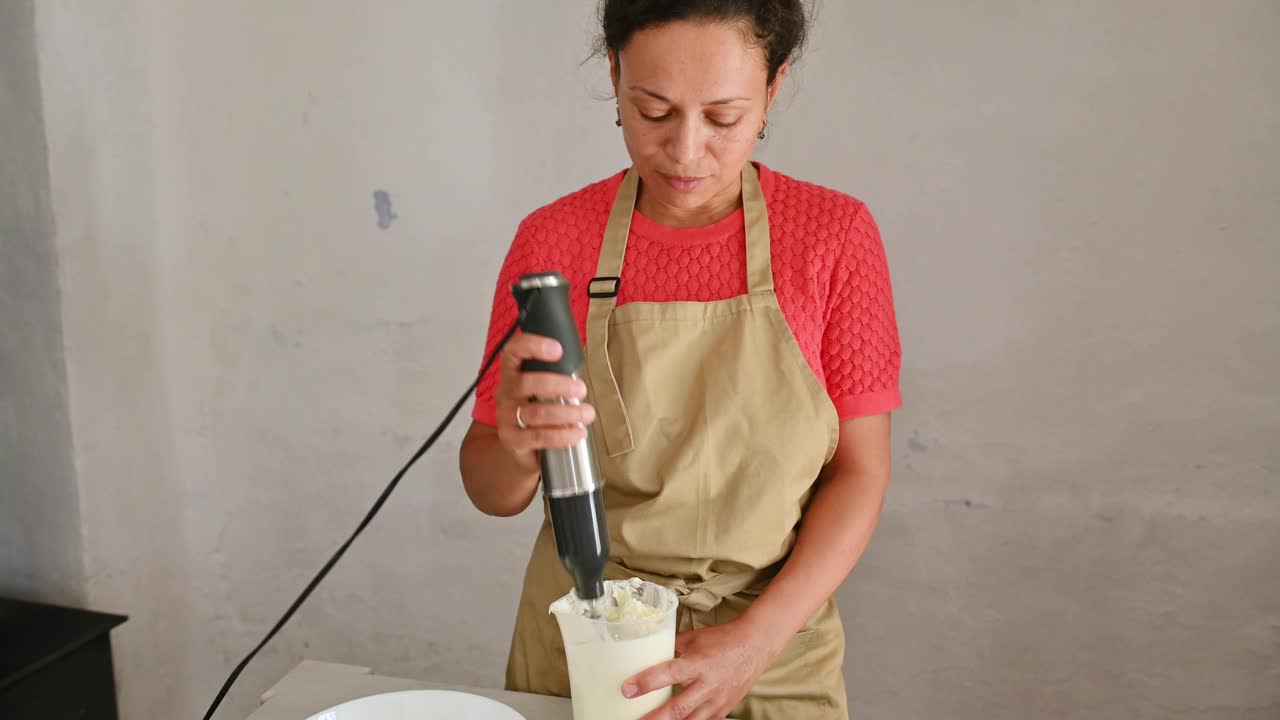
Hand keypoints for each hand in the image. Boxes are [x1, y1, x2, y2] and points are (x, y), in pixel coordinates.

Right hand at [494, 332, 594, 470]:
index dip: (532, 346)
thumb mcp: (542, 390)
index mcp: (512, 374)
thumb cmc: (536, 411)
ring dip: (566, 413)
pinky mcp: (513, 440)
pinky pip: (539, 437)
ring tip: (586, 414)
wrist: (521, 447)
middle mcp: (505, 394)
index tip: (557, 349)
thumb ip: (557, 377)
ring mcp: (506, 418)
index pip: (513, 352)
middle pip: (525, 383)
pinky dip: (562, 435)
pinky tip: (577, 433)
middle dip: (558, 385)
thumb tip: (582, 376)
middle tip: (581, 389)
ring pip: (536, 412)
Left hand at [625, 617, 783, 719]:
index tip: (627, 689)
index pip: (668, 673)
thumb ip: (670, 648)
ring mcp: (717, 700)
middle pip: (678, 708)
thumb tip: (647, 653)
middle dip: (654, 718)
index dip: (646, 682)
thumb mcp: (694, 638)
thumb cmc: (723, 640)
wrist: (755, 646)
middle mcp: (708, 684)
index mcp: (698, 662)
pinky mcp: (723, 710)